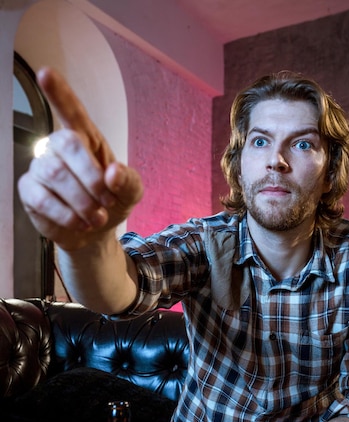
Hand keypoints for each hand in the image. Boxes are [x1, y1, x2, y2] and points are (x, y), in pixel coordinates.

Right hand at [18, 67, 142, 250]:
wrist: (95, 233)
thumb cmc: (110, 202)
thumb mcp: (131, 192)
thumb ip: (128, 181)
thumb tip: (113, 173)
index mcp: (87, 139)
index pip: (71, 111)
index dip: (59, 93)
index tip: (46, 73)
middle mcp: (59, 148)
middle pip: (66, 143)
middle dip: (91, 176)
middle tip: (106, 200)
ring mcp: (42, 168)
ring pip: (55, 174)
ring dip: (81, 201)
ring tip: (96, 217)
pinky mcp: (30, 191)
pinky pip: (43, 199)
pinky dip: (66, 215)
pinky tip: (79, 222)